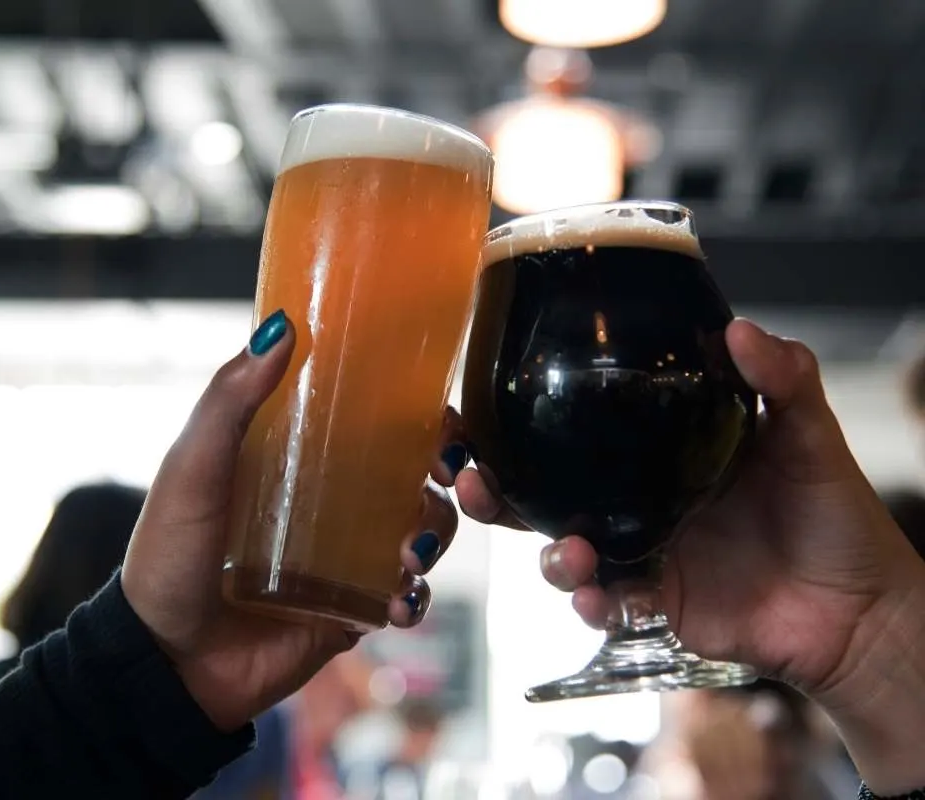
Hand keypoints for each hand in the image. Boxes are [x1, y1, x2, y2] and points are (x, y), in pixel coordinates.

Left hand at [121, 310, 464, 731]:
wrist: (162, 662)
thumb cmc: (167, 557)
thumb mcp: (192, 468)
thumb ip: (230, 400)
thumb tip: (279, 328)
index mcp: (295, 460)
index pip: (370, 423)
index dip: (416, 415)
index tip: (440, 414)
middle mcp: (328, 505)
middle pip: (412, 477)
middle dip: (444, 477)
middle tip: (445, 480)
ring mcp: (343, 560)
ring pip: (420, 535)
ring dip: (433, 535)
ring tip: (411, 552)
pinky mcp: (349, 612)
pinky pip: (403, 600)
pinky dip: (413, 598)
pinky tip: (396, 600)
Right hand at [456, 318, 924, 793]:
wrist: (861, 611)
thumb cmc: (837, 518)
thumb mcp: (810, 434)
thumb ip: (782, 379)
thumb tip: (740, 329)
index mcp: (660, 452)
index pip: (578, 432)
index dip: (524, 425)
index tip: (481, 412)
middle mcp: (639, 500)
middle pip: (547, 493)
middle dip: (498, 493)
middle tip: (474, 481)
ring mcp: (643, 551)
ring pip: (563, 550)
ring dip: (548, 554)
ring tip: (567, 555)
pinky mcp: (655, 601)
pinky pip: (605, 602)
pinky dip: (591, 603)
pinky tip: (599, 599)